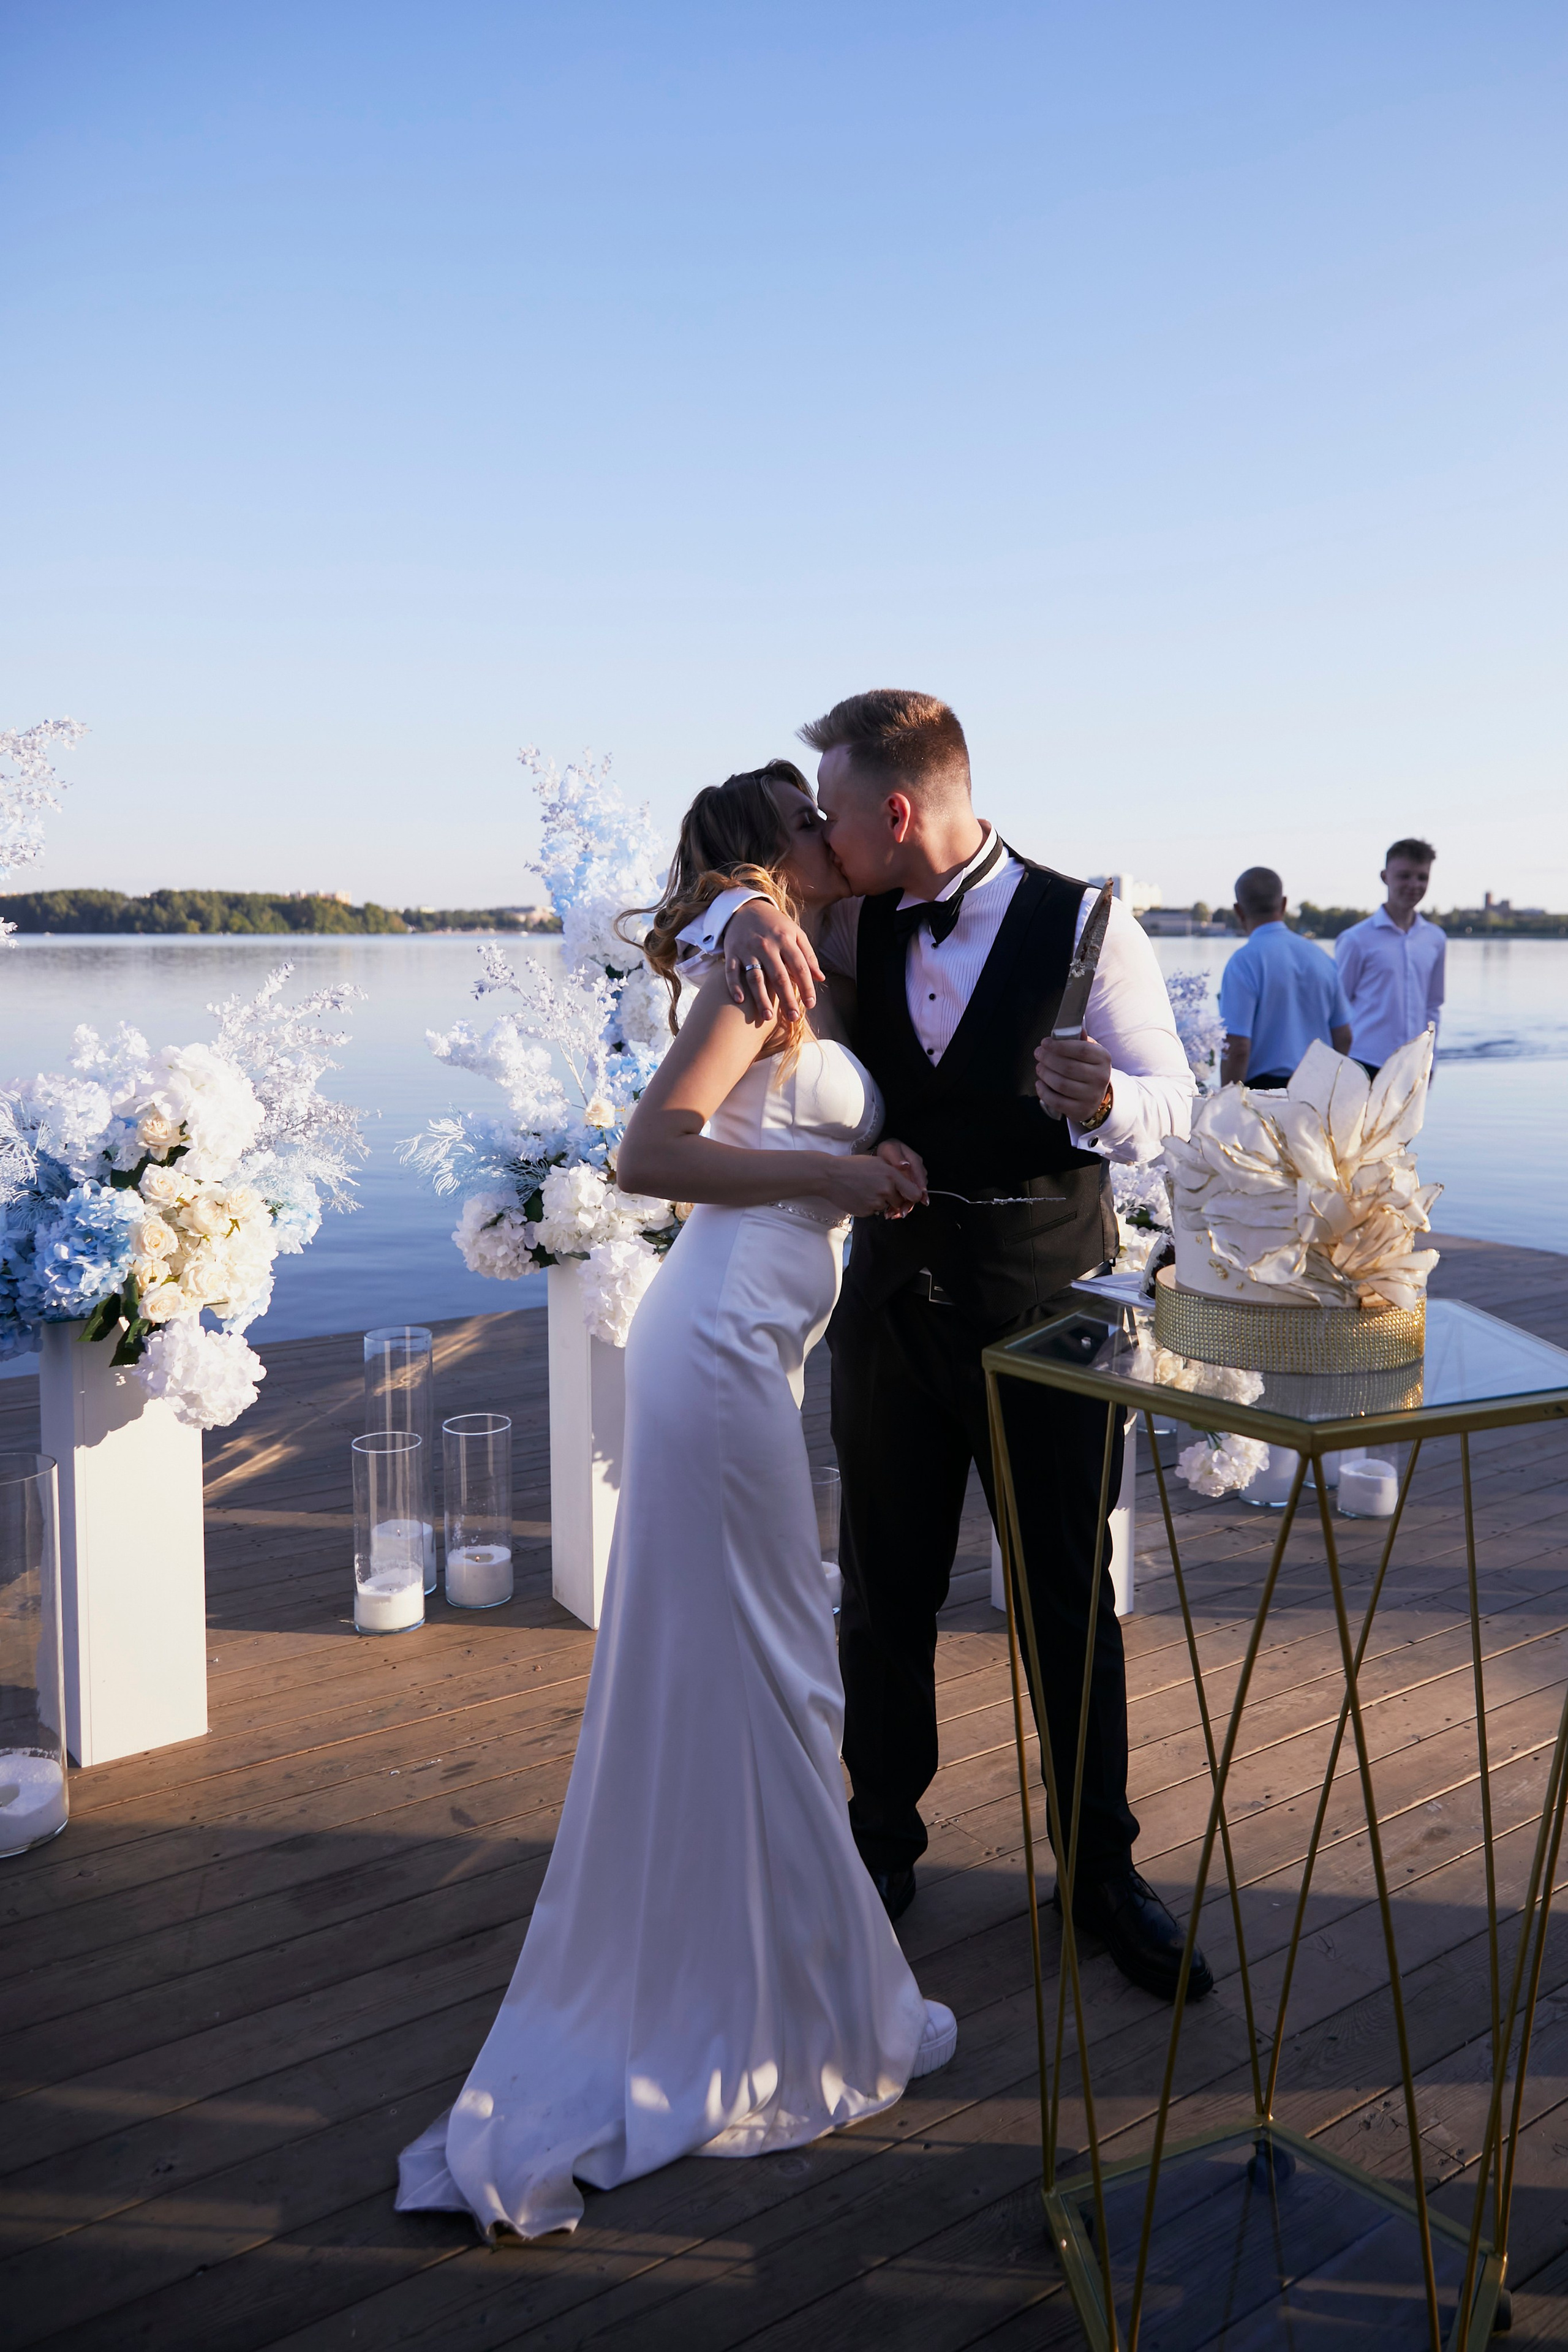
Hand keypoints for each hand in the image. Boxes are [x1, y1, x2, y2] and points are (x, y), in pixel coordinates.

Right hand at [724, 901, 823, 1023]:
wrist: (745, 908)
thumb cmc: (775, 925)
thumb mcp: (795, 934)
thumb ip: (808, 956)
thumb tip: (820, 978)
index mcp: (785, 940)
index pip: (800, 967)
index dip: (807, 987)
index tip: (811, 1005)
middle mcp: (766, 945)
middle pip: (779, 976)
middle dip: (787, 999)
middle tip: (793, 1018)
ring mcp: (747, 950)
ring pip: (755, 977)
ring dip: (761, 998)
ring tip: (768, 1017)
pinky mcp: (731, 953)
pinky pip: (731, 972)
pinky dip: (734, 986)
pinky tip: (740, 1001)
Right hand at [819, 1151, 928, 1220]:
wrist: (830, 1176)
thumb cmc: (853, 1166)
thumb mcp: (878, 1162)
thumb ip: (895, 1173)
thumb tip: (910, 1184)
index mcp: (891, 1175)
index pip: (914, 1194)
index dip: (913, 1196)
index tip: (909, 1196)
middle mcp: (886, 1190)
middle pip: (901, 1202)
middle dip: (894, 1198)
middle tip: (879, 1189)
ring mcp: (876, 1202)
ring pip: (887, 1207)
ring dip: (881, 1202)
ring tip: (866, 1190)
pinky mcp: (866, 1212)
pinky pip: (874, 1212)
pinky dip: (869, 1206)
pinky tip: (859, 1196)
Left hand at [874, 1139, 927, 1209]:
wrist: (885, 1153)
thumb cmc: (888, 1150)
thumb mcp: (890, 1150)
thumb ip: (897, 1158)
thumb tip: (906, 1165)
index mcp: (915, 1161)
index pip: (920, 1176)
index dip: (920, 1188)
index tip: (919, 1199)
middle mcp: (917, 1172)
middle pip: (918, 1189)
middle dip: (910, 1202)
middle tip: (902, 1212)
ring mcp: (913, 1180)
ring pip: (912, 1195)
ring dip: (904, 1206)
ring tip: (894, 1214)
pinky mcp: (908, 1186)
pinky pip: (907, 1197)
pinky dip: (900, 1205)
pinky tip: (892, 1212)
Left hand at [1034, 1032, 1113, 1123]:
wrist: (1097, 1095)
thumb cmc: (1088, 1068)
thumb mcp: (1090, 1051)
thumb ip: (1080, 1039)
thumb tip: (1073, 1027)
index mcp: (1103, 1059)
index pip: (1081, 1049)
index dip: (1059, 1045)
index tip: (1045, 1042)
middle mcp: (1101, 1078)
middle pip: (1068, 1067)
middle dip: (1048, 1058)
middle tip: (1038, 1054)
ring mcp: (1091, 1096)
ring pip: (1061, 1084)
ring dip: (1045, 1073)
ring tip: (1039, 1067)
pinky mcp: (1081, 1110)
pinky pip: (1056, 1101)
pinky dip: (1044, 1091)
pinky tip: (1040, 1083)